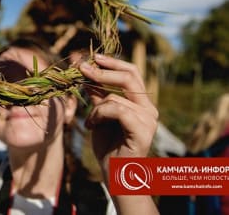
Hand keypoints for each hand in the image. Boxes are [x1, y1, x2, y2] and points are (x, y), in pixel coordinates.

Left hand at [79, 54, 157, 169]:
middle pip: (129, 77)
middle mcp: (149, 108)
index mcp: (142, 102)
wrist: (115, 174)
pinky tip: (92, 125)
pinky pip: (116, 110)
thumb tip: (87, 70)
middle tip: (83, 68)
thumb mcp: (99, 114)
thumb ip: (97, 94)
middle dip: (103, 71)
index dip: (113, 63)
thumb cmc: (108, 145)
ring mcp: (149, 119)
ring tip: (89, 122)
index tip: (93, 57)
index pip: (132, 73)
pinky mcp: (143, 131)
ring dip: (94, 108)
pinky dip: (99, 115)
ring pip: (114, 98)